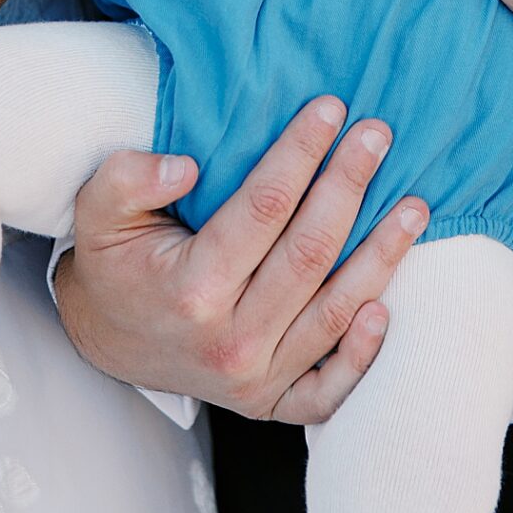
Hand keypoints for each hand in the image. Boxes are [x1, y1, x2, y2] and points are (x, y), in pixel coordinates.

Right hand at [54, 98, 427, 420]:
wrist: (107, 339)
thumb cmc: (114, 264)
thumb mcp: (97, 212)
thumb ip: (128, 179)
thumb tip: (186, 166)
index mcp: (190, 290)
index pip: (263, 209)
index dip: (300, 154)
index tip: (330, 110)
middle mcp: (230, 340)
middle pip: (309, 254)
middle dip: (349, 186)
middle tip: (378, 134)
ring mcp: (255, 378)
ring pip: (335, 313)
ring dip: (382, 256)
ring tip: (415, 205)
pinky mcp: (273, 402)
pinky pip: (330, 389)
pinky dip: (364, 354)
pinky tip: (388, 306)